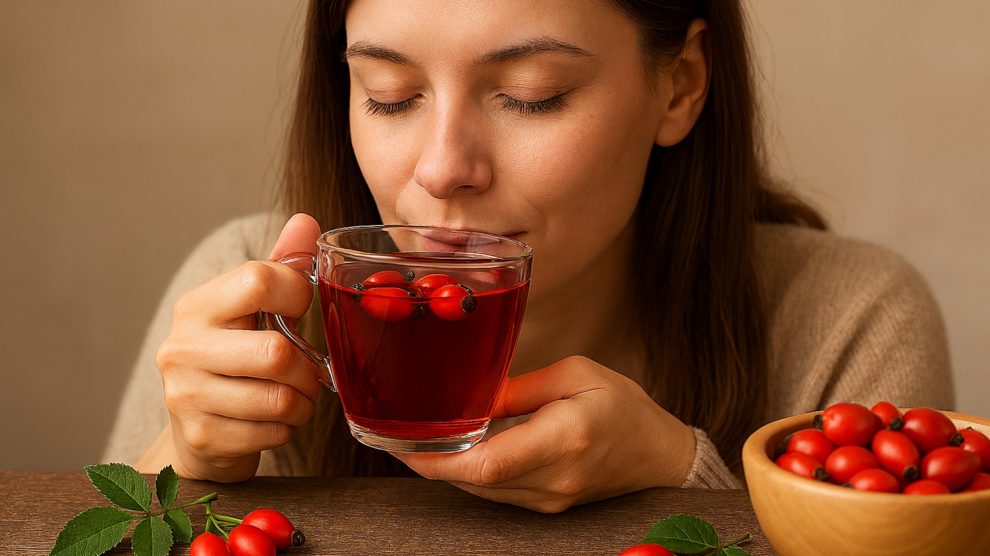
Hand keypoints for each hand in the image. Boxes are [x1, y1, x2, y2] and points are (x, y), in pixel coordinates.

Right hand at [154, 213, 322, 481]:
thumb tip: (306, 221)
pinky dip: (287, 430)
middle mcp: (182, 347)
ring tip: (296, 398)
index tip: (303, 308)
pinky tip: (276, 422)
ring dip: (303, 404)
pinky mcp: (200, 435)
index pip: (259, 280)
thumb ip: (281, 267)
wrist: (202, 430)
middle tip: (309, 374)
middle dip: (308, 370)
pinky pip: (272, 433)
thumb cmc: (238, 359)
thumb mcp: (256, 309)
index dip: (298, 292)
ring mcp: (185, 394)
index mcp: (198, 305)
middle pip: (276, 353)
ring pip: (279, 398)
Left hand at [393, 356, 696, 512]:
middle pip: (476, 480)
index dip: (439, 459)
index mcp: (565, 438)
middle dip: (430, 461)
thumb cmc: (623, 406)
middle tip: (395, 434)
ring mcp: (551, 499)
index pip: (489, 462)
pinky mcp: (547, 505)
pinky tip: (454, 451)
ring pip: (482, 490)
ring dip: (447, 468)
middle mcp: (555, 478)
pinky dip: (471, 473)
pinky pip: (497, 492)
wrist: (659, 454)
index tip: (404, 443)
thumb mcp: (577, 374)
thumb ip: (519, 388)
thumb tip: (472, 398)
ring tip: (415, 439)